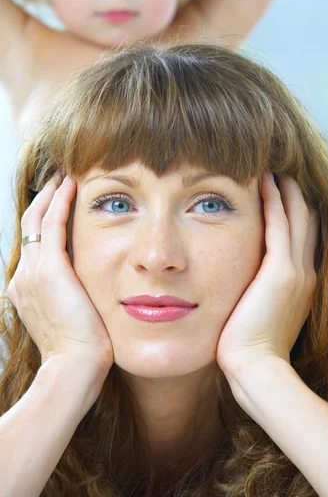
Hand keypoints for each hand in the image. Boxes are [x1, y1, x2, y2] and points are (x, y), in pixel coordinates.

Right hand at [7, 174, 113, 373]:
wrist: (74, 368)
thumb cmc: (82, 348)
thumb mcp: (71, 316)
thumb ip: (72, 294)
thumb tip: (88, 284)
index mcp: (26, 287)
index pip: (34, 242)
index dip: (44, 218)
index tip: (60, 201)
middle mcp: (23, 276)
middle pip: (29, 225)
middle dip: (44, 199)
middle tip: (59, 179)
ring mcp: (32, 272)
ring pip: (37, 219)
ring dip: (52, 194)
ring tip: (65, 175)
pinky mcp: (50, 268)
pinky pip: (53, 224)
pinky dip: (61, 201)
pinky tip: (72, 185)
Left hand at [216, 172, 317, 374]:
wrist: (255, 369)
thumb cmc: (248, 350)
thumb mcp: (258, 317)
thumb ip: (255, 296)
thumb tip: (240, 287)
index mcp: (300, 285)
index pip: (301, 240)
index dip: (294, 215)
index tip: (282, 195)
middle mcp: (304, 274)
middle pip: (305, 223)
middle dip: (294, 197)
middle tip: (282, 173)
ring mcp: (296, 271)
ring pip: (296, 218)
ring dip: (286, 191)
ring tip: (275, 169)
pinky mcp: (281, 271)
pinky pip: (280, 224)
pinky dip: (274, 200)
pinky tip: (265, 180)